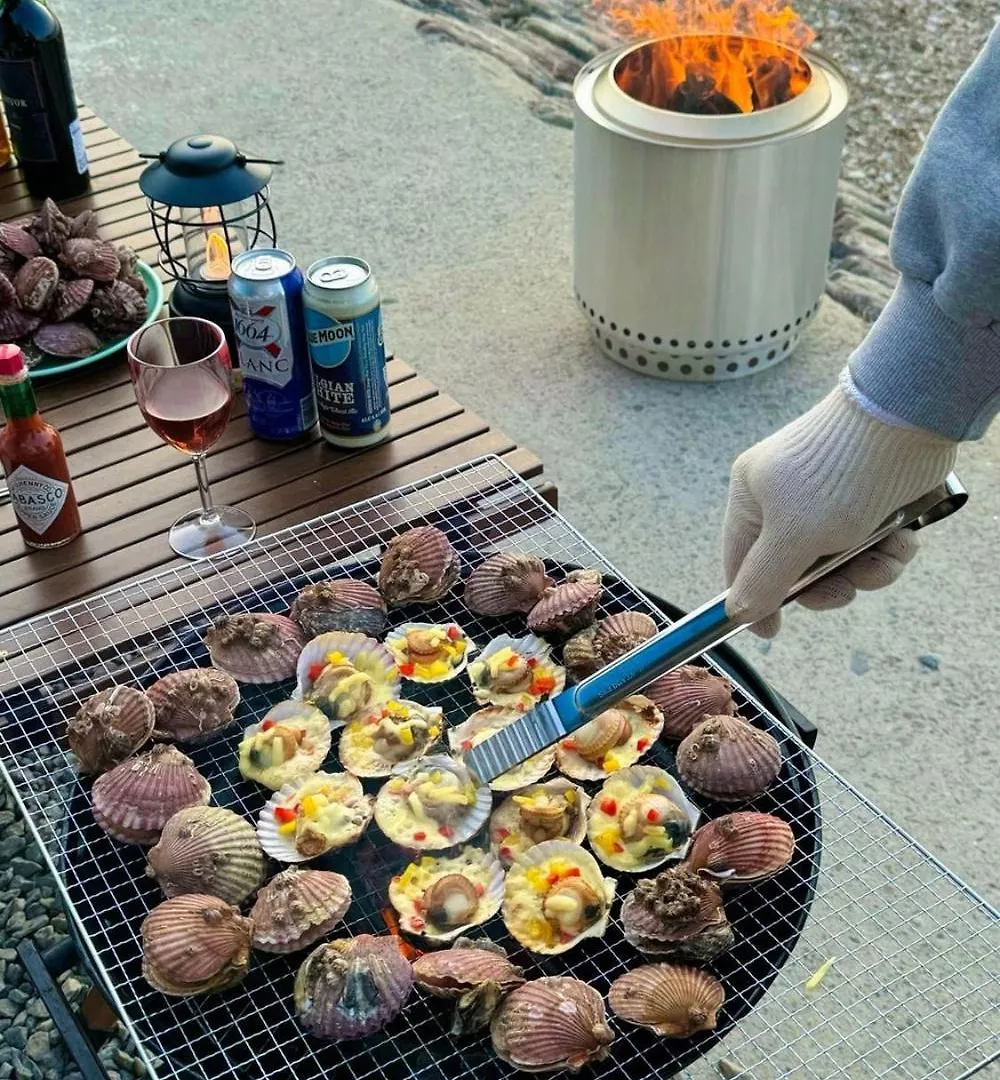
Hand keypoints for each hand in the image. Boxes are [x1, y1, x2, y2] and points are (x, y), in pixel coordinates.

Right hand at [722, 383, 957, 636]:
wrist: (905, 422)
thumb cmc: (835, 478)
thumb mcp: (791, 538)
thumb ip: (762, 581)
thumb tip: (736, 613)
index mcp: (752, 495)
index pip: (741, 560)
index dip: (755, 599)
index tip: (773, 631)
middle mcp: (786, 497)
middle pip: (796, 567)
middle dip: (828, 584)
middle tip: (847, 589)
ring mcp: (830, 498)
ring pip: (840, 560)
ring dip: (866, 570)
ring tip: (883, 558)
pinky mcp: (869, 498)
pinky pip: (871, 543)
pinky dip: (888, 550)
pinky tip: (901, 540)